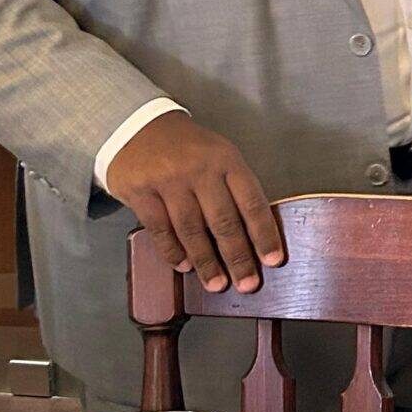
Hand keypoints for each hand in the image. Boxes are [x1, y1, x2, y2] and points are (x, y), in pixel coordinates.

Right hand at [103, 111, 284, 293]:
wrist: (138, 126)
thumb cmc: (187, 149)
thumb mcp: (218, 155)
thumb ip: (233, 188)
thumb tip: (253, 236)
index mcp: (226, 159)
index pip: (251, 201)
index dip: (264, 234)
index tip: (273, 260)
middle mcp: (199, 169)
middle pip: (223, 221)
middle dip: (237, 257)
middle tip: (247, 284)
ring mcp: (168, 180)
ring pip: (191, 229)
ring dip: (206, 261)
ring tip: (216, 284)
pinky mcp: (140, 191)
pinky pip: (159, 229)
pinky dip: (173, 251)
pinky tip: (184, 266)